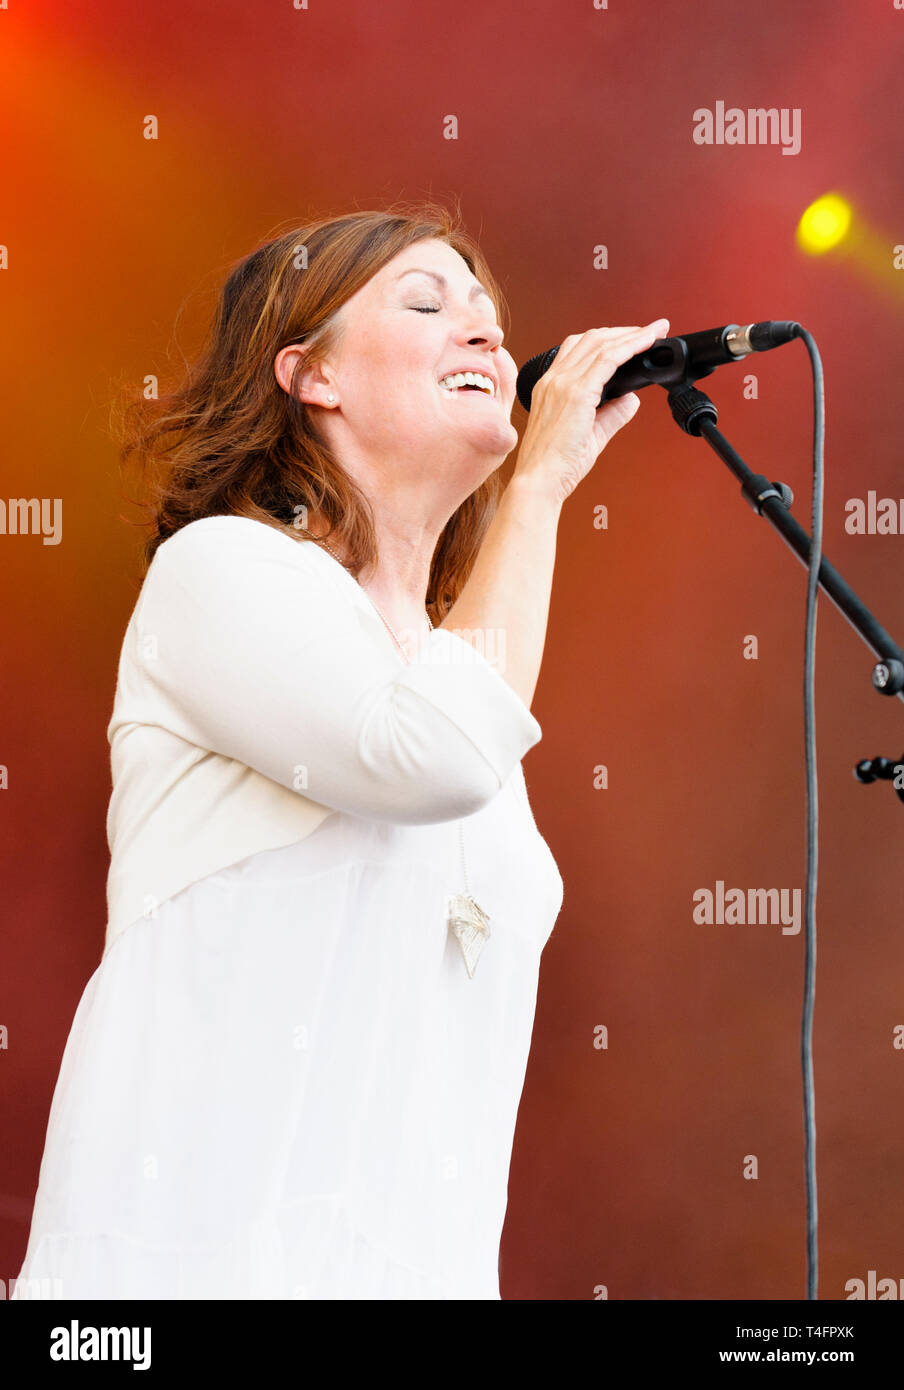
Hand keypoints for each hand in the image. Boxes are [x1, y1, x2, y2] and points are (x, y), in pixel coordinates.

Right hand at [512, 319, 669, 503]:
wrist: (539, 482)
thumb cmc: (557, 465)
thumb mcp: (591, 434)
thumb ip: (612, 413)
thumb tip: (633, 398)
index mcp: (551, 386)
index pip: (579, 348)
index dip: (608, 338)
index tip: (632, 337)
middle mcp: (553, 379)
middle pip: (591, 338)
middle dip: (623, 331)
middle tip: (650, 331)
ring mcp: (562, 383)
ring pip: (600, 343)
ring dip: (631, 334)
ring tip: (654, 332)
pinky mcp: (575, 393)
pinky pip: (608, 359)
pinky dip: (630, 346)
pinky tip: (646, 343)